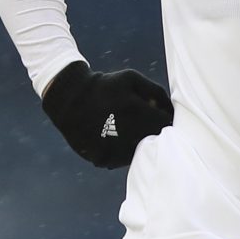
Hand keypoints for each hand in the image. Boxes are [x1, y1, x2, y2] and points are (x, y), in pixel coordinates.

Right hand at [41, 59, 172, 168]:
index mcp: (134, 109)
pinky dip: (122, 153)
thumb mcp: (131, 78)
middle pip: (152, 140)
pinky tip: (114, 139)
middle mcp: (124, 131)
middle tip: (142, 123)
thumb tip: (171, 111)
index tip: (161, 118)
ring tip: (126, 130)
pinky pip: (121, 160)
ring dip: (137, 144)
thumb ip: (156, 92)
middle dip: (152, 132)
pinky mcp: (101, 158)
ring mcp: (112, 147)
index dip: (166, 121)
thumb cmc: (105, 86)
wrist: (69, 98)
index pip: (164, 123)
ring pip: (138, 153)